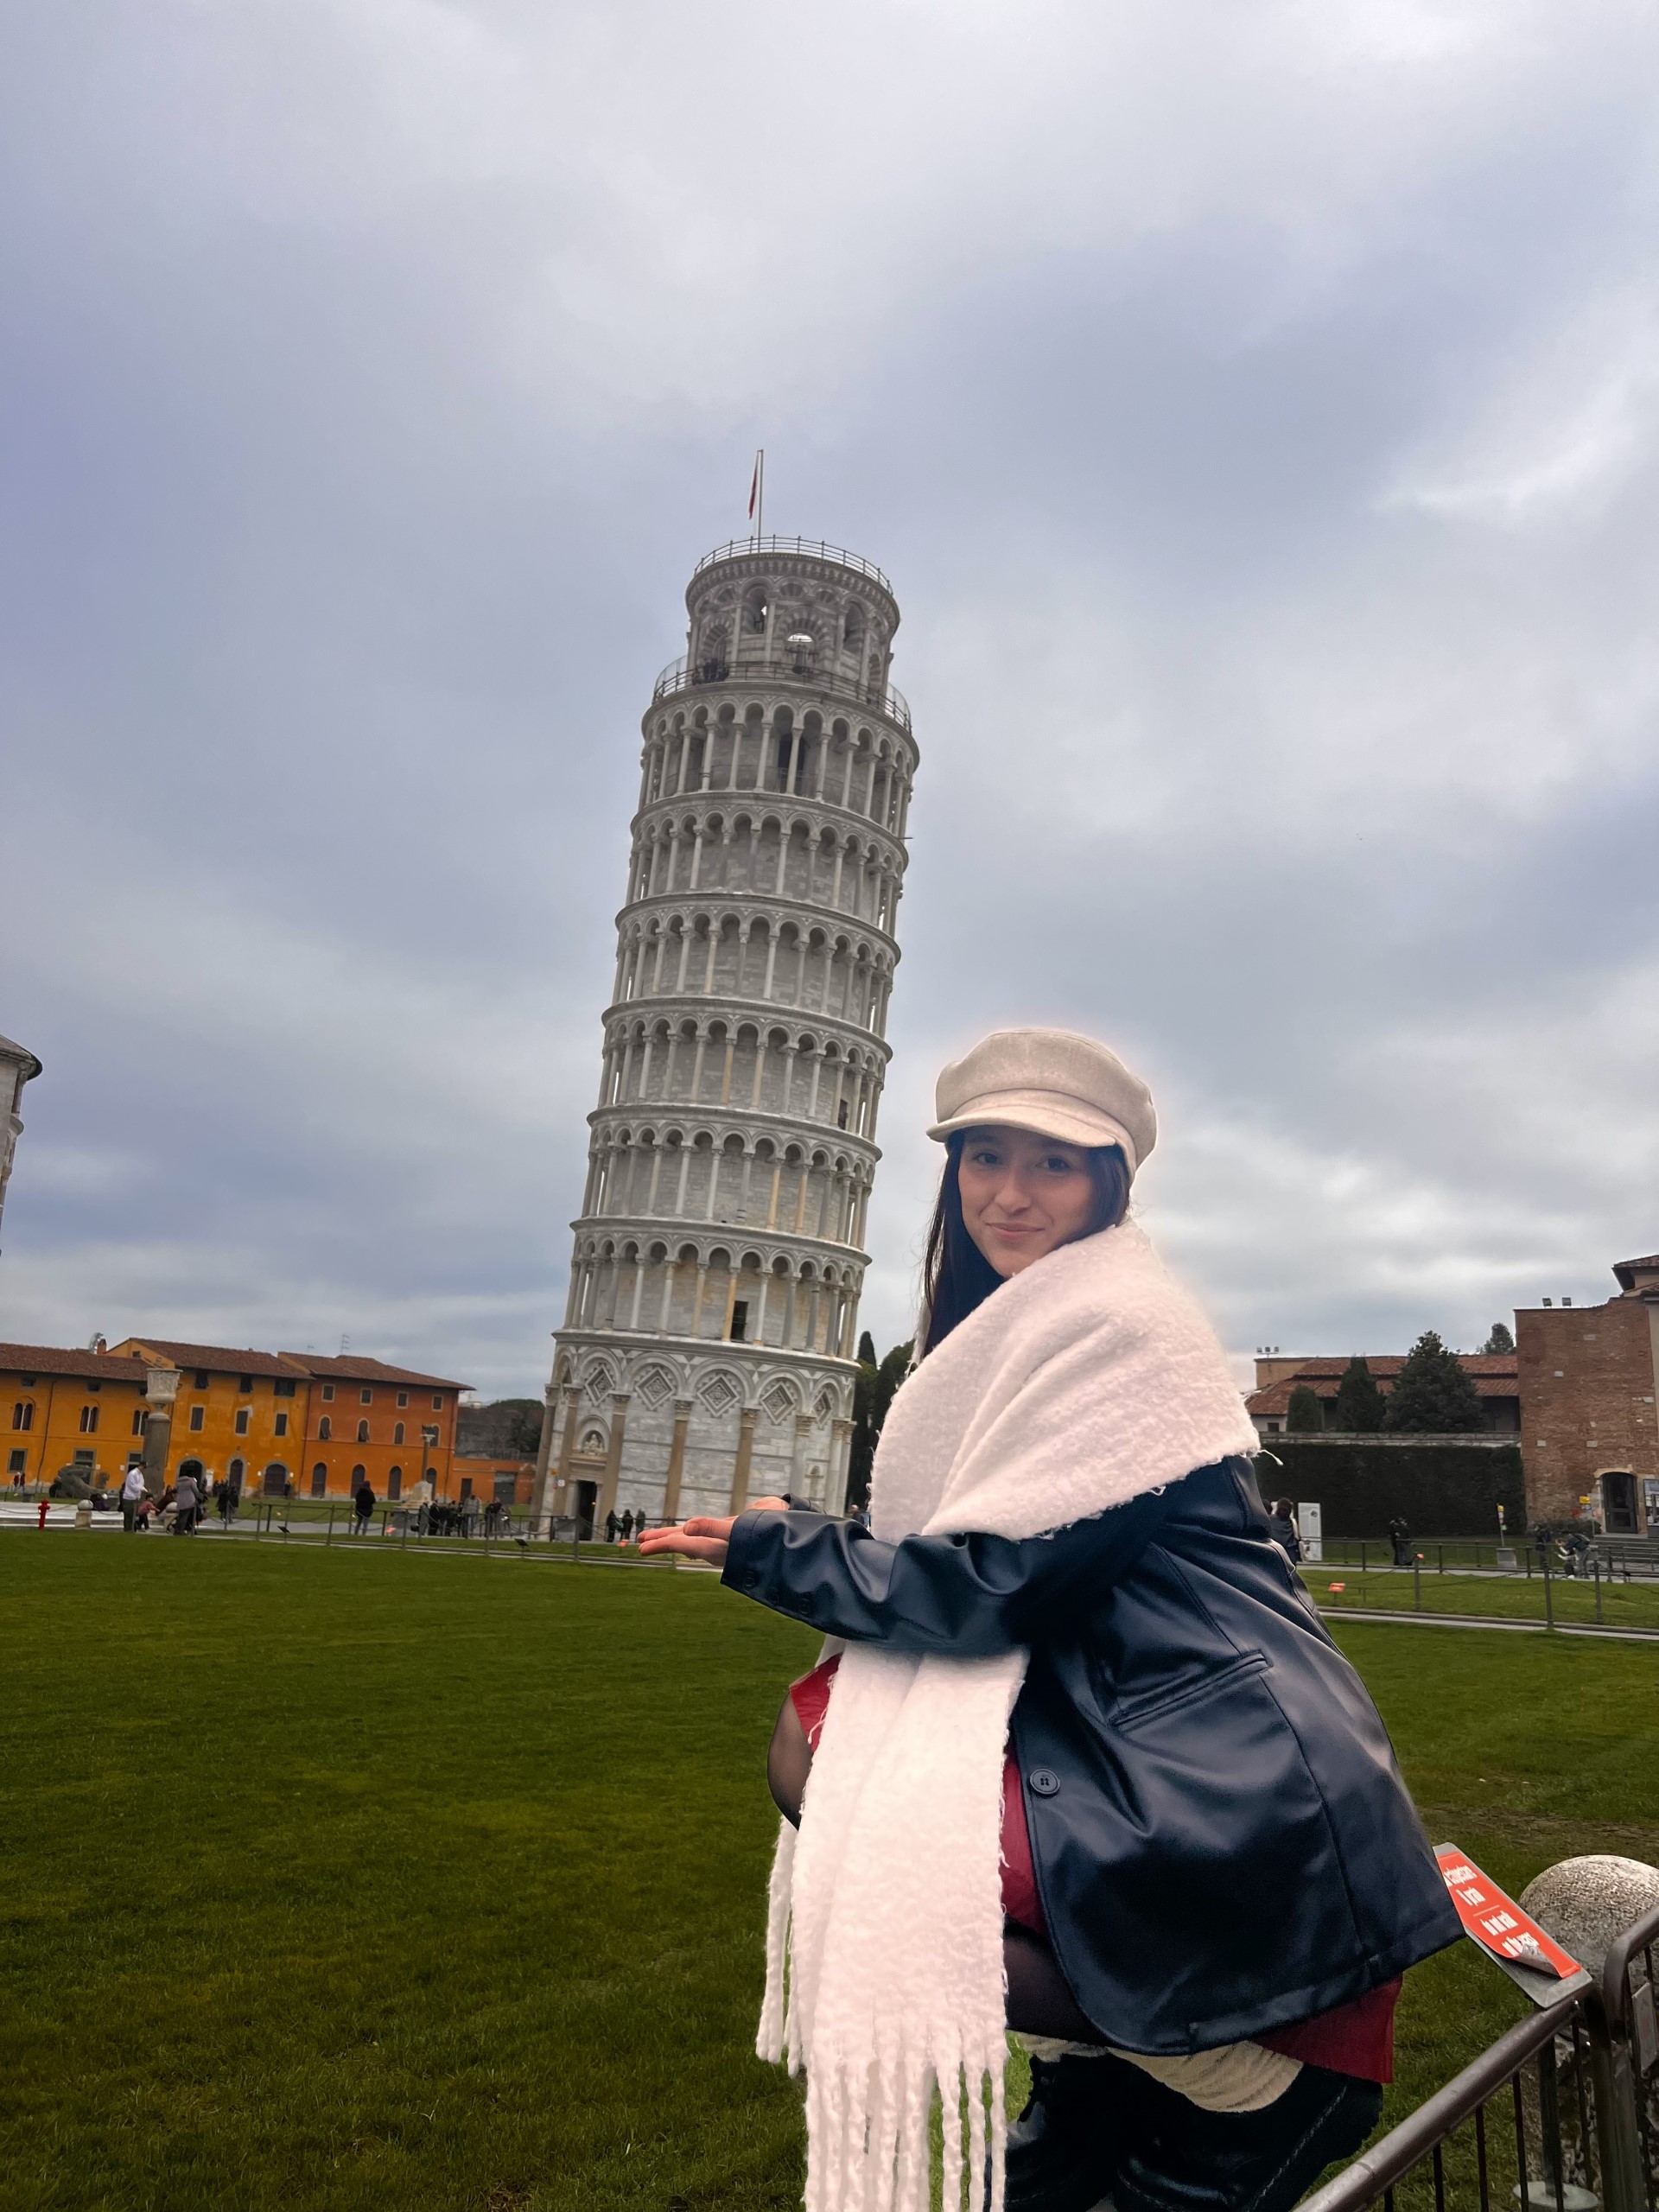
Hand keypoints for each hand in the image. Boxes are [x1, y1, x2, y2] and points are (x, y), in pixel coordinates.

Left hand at [637, 1497, 788, 1568]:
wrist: (794, 1536)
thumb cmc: (766, 1534)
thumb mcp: (737, 1530)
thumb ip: (711, 1528)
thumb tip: (686, 1528)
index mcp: (713, 1547)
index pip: (680, 1545)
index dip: (660, 1544)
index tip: (641, 1547)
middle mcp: (716, 1546)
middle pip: (682, 1544)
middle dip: (662, 1542)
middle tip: (640, 1543)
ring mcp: (725, 1540)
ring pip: (693, 1540)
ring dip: (675, 1537)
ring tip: (659, 1536)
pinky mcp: (734, 1532)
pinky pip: (707, 1533)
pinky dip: (695, 1532)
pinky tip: (693, 1530)